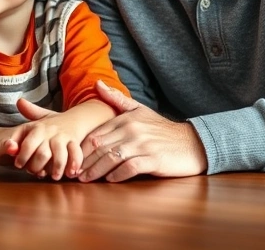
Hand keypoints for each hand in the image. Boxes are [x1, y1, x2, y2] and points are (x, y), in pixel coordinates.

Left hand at [8, 114, 84, 180]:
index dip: (22, 156)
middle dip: (37, 166)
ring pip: (60, 155)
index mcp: (39, 127)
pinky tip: (71, 173)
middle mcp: (51, 133)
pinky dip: (74, 164)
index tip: (18, 165)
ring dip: (57, 168)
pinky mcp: (75, 143)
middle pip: (43, 153)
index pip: (28, 144)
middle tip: (34, 173)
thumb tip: (18, 102)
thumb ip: (26, 114)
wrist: (77, 119)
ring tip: (54, 177)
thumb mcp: (39, 117)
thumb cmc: (53, 123)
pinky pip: (76, 154)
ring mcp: (64, 138)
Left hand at [78, 81, 206, 181]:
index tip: (72, 158)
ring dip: (95, 171)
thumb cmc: (162, 128)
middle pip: (99, 147)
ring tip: (85, 179)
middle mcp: (132, 130)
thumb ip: (117, 99)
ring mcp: (143, 145)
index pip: (95, 134)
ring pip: (110, 158)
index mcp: (126, 119)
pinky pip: (129, 167)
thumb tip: (97, 84)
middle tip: (72, 172)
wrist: (192, 143)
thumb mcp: (140, 109)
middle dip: (84, 161)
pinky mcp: (153, 159)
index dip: (81, 148)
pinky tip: (109, 180)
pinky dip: (117, 175)